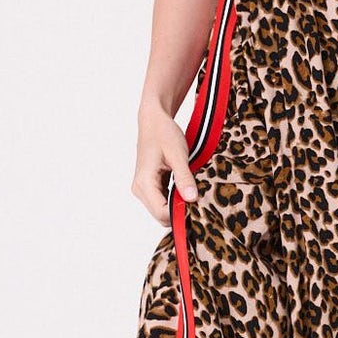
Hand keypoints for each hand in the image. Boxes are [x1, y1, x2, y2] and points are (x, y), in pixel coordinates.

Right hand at [134, 110, 200, 225]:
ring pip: (162, 211)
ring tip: (191, 190)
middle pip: (161, 216)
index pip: (161, 212)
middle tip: (198, 198)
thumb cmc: (164, 133)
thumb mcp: (178, 155)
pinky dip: (174, 199)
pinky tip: (185, 187)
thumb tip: (191, 199)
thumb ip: (184, 178)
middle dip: (179, 212)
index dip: (180, 213)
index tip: (198, 205)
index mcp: (144, 182)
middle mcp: (140, 189)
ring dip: (178, 205)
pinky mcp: (149, 187)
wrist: (154, 121)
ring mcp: (143, 189)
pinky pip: (162, 202)